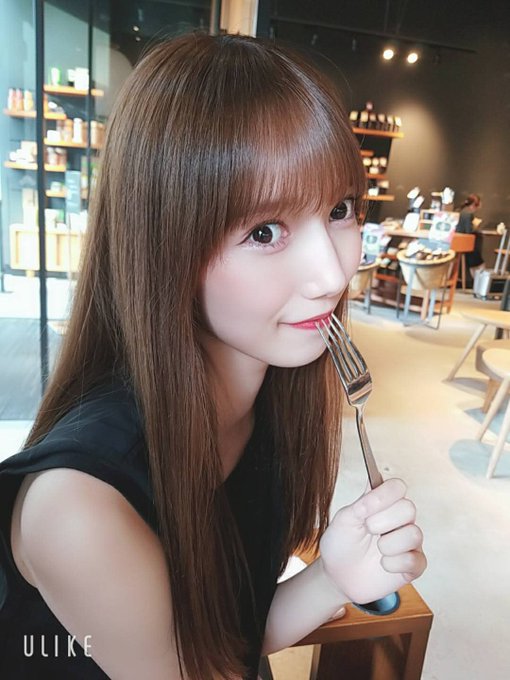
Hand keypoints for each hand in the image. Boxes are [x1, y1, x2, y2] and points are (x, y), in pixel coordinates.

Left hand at [319, 478, 426, 603]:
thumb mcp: (345, 519)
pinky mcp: (413, 565)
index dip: (384, 496)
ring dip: (388, 544)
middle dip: (384, 521)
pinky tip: (383, 565)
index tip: (365, 508)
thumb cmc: (341, 544)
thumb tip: (377, 476)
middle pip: (409, 508)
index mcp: (384, 504)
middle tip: (368, 529)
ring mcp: (408, 542)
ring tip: (376, 549)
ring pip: (414, 534)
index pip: (397, 487)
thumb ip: (363, 501)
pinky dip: (394, 564)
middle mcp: (400, 520)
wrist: (337, 576)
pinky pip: (416, 560)